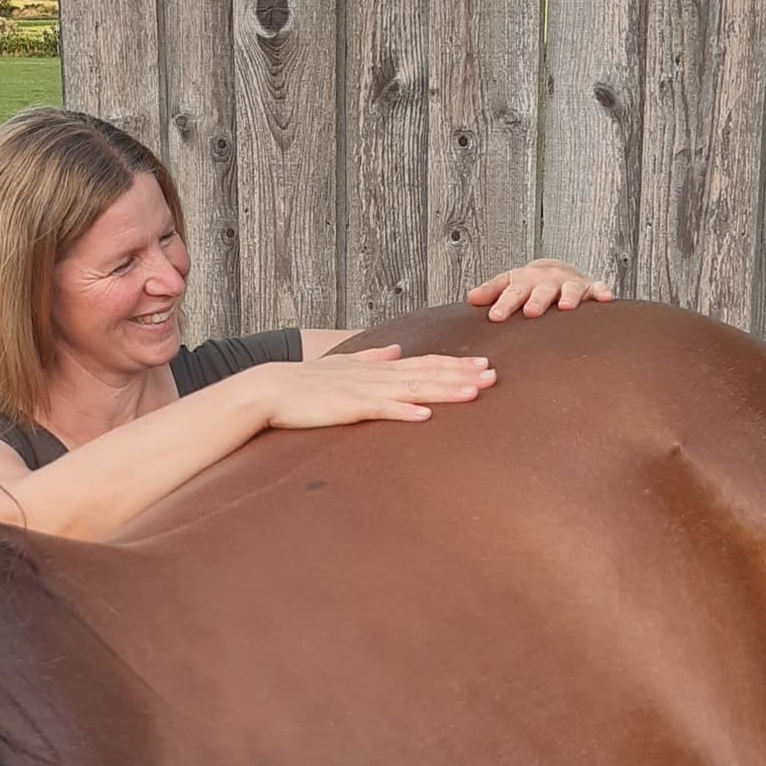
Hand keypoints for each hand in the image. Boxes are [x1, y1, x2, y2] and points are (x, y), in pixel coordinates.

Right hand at [256, 353, 495, 428]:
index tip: (483, 365)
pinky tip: (425, 416)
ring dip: (443, 390)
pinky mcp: (348, 408)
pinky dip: (404, 411)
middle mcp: (376, 375)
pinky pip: (381, 410)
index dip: (455, 364)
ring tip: (473, 392)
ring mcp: (363, 391)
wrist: (271, 389)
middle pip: (426, 373)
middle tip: (494, 376)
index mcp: (377, 367)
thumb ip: (372, 357)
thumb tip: (395, 349)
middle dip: (461, 375)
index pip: (424, 363)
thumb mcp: (345, 366)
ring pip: (412, 389)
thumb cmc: (306, 383)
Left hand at [469, 260, 612, 320]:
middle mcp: (547, 280)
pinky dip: (601, 292)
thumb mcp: (509, 284)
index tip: (495, 317)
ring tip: (566, 307)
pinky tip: (605, 299)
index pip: (511, 291)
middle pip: (540, 291)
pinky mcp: (589, 288)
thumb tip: (471, 297)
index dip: (504, 304)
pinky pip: (597, 289)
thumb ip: (492, 291)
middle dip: (536, 301)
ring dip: (568, 297)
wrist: (557, 271)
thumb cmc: (529, 285)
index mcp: (524, 281)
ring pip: (569, 289)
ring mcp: (569, 284)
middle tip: (531, 312)